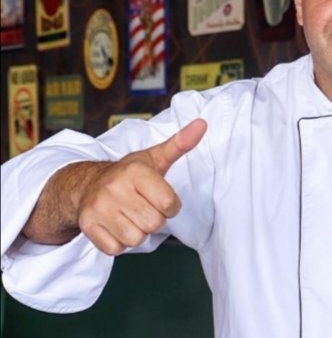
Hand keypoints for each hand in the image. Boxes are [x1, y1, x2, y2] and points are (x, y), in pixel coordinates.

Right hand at [77, 119, 206, 254]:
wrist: (88, 184)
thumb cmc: (130, 174)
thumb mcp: (156, 157)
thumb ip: (181, 143)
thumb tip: (202, 124)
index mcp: (135, 171)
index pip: (169, 204)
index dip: (170, 206)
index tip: (160, 198)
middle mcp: (114, 188)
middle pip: (154, 224)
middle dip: (154, 219)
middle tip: (143, 206)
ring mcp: (99, 207)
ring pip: (136, 239)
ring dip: (137, 232)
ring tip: (130, 216)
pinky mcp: (87, 225)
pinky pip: (115, 249)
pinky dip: (119, 243)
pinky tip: (116, 225)